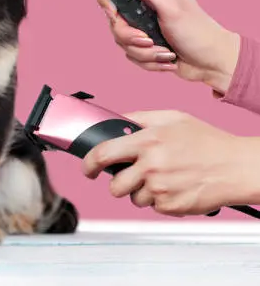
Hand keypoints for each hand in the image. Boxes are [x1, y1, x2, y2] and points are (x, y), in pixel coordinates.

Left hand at [83, 111, 259, 215]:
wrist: (237, 166)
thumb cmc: (207, 141)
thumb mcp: (171, 117)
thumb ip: (139, 118)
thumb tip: (115, 120)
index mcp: (147, 140)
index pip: (103, 153)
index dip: (88, 163)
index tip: (87, 168)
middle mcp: (151, 165)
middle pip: (115, 185)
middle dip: (118, 182)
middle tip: (131, 176)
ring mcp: (161, 188)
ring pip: (134, 198)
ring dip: (142, 191)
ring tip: (163, 178)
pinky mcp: (171, 206)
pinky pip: (153, 207)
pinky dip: (159, 200)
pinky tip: (174, 186)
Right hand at [98, 0, 239, 95]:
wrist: (213, 63)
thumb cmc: (197, 31)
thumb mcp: (170, 6)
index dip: (108, 2)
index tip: (114, 14)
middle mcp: (144, 6)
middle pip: (114, 20)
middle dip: (130, 36)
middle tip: (148, 40)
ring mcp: (143, 26)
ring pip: (121, 41)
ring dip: (143, 52)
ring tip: (164, 53)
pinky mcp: (145, 45)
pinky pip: (131, 55)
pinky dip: (149, 61)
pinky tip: (166, 59)